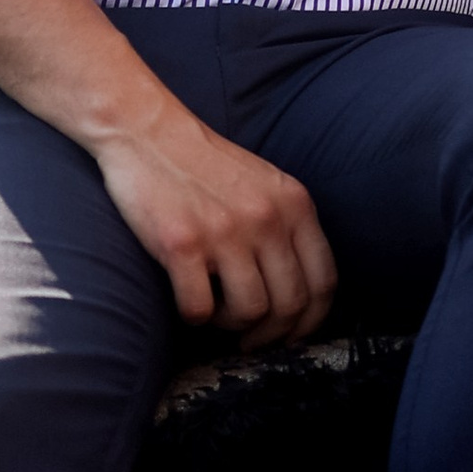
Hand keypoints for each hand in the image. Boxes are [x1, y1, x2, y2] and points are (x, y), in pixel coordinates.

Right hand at [94, 100, 336, 347]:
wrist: (149, 132)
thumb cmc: (205, 165)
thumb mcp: (265, 184)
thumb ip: (288, 226)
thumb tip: (303, 293)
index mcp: (294, 203)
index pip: (323, 281)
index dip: (311, 321)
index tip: (291, 336)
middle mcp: (266, 218)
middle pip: (290, 304)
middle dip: (270, 334)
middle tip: (249, 340)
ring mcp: (224, 231)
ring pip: (249, 313)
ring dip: (231, 325)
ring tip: (216, 311)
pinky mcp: (181, 244)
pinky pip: (199, 310)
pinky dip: (195, 317)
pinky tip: (188, 299)